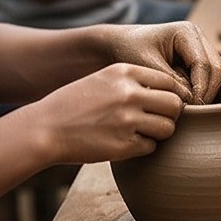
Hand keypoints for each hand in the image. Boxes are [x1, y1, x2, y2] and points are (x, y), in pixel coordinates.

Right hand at [22, 63, 188, 163]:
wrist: (44, 129)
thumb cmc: (75, 104)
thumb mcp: (103, 79)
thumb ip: (134, 81)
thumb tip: (172, 92)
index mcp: (124, 72)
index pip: (169, 81)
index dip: (170, 94)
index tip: (161, 103)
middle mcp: (128, 93)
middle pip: (175, 105)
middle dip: (170, 115)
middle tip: (157, 120)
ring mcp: (126, 120)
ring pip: (168, 128)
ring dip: (160, 133)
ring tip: (141, 132)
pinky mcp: (123, 145)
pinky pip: (151, 147)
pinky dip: (143, 147)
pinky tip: (126, 143)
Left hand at [108, 22, 220, 104]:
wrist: (118, 45)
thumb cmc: (128, 51)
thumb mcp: (145, 66)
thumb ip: (169, 81)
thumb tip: (191, 100)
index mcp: (186, 32)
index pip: (203, 64)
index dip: (200, 88)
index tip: (188, 107)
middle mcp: (199, 38)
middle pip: (216, 69)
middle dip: (207, 93)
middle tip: (193, 112)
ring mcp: (200, 50)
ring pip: (215, 76)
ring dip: (205, 94)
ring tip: (188, 109)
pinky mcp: (196, 62)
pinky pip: (207, 80)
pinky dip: (199, 93)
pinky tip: (186, 103)